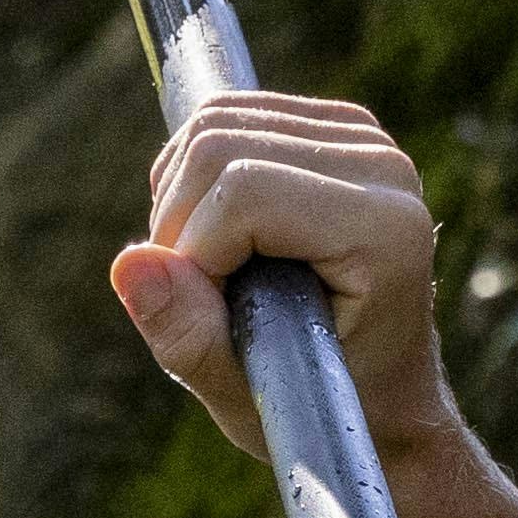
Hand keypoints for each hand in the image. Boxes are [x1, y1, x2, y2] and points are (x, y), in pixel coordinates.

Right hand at [114, 92, 460, 460]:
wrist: (386, 389)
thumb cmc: (321, 403)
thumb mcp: (246, 396)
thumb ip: (187, 336)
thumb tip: (131, 263)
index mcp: (385, 232)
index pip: (243, 192)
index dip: (194, 251)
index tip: (210, 310)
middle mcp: (385, 168)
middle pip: (218, 143)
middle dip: (178, 221)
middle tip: (201, 288)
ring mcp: (365, 137)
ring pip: (214, 121)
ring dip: (179, 197)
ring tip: (211, 264)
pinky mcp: (337, 123)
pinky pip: (228, 114)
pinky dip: (193, 173)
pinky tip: (218, 228)